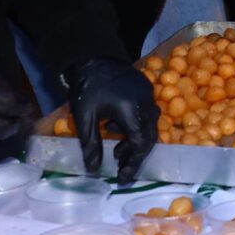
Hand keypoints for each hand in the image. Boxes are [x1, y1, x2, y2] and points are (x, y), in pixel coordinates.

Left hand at [66, 58, 159, 180]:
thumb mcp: (85, 117)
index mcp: (131, 110)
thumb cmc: (87, 87)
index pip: (140, 145)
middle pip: (149, 138)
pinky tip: (117, 127)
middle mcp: (146, 104)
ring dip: (135, 140)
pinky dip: (136, 126)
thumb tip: (94, 170)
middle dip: (134, 155)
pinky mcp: (146, 89)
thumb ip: (91, 144)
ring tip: (116, 148)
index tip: (122, 178)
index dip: (132, 164)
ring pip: (149, 126)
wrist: (93, 57)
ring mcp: (148, 95)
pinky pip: (147, 114)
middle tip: (119, 165)